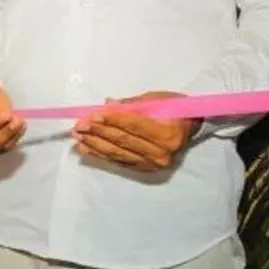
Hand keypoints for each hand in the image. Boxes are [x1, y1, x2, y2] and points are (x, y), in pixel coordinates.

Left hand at [72, 92, 197, 171]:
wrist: (190, 127)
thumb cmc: (174, 108)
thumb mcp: (157, 99)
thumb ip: (132, 104)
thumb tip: (108, 104)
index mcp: (167, 133)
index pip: (134, 125)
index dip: (112, 119)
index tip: (92, 114)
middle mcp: (161, 153)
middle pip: (123, 140)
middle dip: (98, 132)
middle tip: (79, 125)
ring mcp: (153, 164)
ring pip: (118, 153)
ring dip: (95, 144)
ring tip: (78, 136)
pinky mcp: (145, 169)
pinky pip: (120, 161)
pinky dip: (101, 154)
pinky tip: (87, 148)